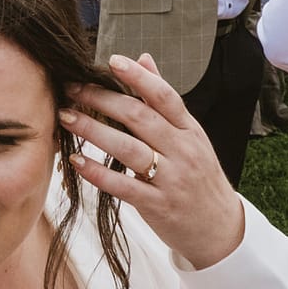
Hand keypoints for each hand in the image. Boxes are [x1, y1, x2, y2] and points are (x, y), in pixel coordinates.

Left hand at [59, 53, 244, 269]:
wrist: (221, 229)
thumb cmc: (199, 177)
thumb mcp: (190, 136)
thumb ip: (164, 100)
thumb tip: (144, 59)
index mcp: (190, 131)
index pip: (165, 97)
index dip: (139, 77)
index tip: (111, 60)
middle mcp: (183, 151)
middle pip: (140, 118)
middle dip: (103, 99)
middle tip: (72, 88)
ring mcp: (172, 180)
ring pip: (129, 149)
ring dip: (94, 130)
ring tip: (66, 117)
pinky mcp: (158, 206)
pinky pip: (124, 187)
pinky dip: (98, 173)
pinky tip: (76, 161)